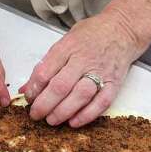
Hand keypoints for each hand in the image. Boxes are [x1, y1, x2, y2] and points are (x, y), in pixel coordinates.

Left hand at [18, 9, 149, 127]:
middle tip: (35, 114)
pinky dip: (87, 115)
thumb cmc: (91, 34)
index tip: (28, 97)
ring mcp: (101, 72)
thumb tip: (28, 87)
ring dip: (63, 111)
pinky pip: (101, 102)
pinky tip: (74, 122)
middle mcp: (84, 59)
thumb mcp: (66, 40)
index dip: (34, 88)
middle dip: (45, 104)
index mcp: (68, 46)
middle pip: (61, 85)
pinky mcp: (114, 83)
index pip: (46, 70)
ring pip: (80, 95)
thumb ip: (48, 63)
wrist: (123, 29)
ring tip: (51, 120)